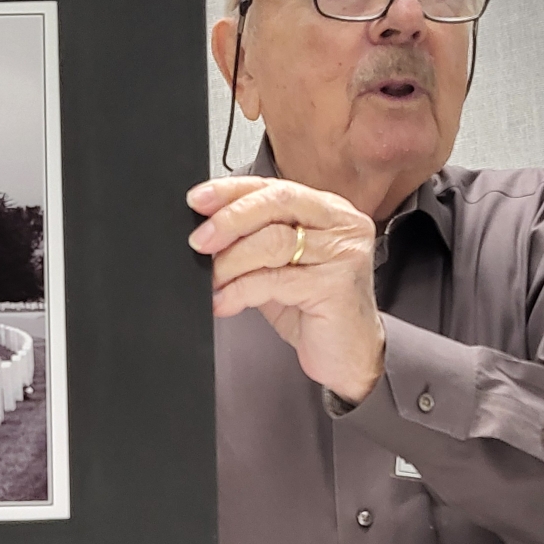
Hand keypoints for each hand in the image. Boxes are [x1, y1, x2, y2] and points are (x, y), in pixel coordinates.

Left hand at [187, 175, 384, 403]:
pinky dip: (240, 290)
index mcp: (328, 210)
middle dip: (229, 220)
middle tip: (199, 240)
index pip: (274, 188)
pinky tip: (224, 302)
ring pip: (273, 241)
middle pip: (276, 204)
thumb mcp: (278, 268)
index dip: (231, 191)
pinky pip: (275, 280)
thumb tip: (206, 230)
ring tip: (212, 280)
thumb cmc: (313, 310)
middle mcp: (342, 224)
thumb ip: (253, 243)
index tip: (198, 200)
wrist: (346, 356)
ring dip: (231, 261)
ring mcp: (344, 253)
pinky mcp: (337, 286)